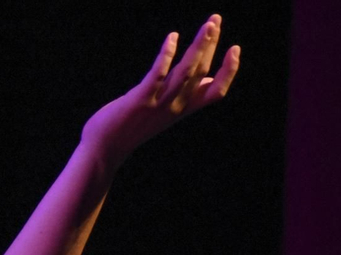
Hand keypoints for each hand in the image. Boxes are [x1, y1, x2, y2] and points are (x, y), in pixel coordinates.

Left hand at [81, 14, 239, 171]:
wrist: (105, 149)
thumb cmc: (134, 126)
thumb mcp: (165, 111)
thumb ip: (186, 94)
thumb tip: (208, 79)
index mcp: (183, 109)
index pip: (216, 92)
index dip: (229, 71)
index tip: (235, 48)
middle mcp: (175, 107)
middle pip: (201, 72)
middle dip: (211, 44)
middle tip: (215, 19)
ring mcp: (159, 104)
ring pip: (186, 71)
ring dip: (199, 45)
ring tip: (208, 24)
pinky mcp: (140, 100)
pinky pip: (158, 74)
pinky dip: (167, 54)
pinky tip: (172, 37)